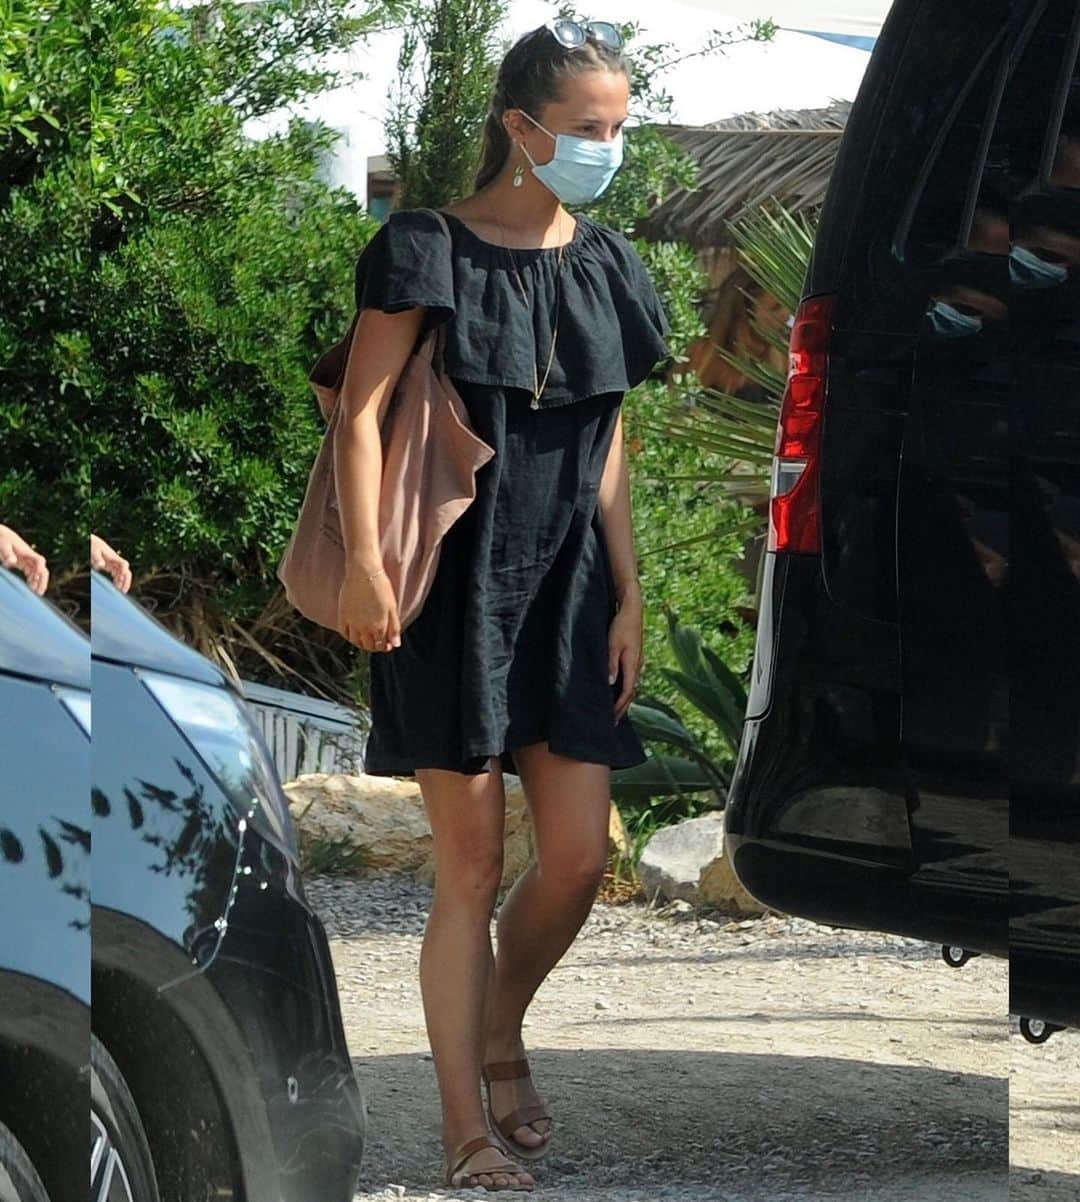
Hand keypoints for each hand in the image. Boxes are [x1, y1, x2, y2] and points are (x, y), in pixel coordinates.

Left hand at [0, 524, 48, 594]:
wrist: (1, 533)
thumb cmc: (2, 537)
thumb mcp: (3, 545)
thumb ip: (8, 554)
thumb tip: (12, 563)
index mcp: (27, 552)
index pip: (39, 561)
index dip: (40, 570)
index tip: (37, 579)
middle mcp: (30, 557)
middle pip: (42, 569)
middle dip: (42, 581)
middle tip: (39, 592)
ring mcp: (27, 560)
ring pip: (37, 573)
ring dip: (37, 582)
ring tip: (34, 593)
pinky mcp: (23, 562)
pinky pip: (31, 573)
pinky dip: (32, 580)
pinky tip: (29, 587)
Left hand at [90, 533, 131, 592]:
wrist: (93, 541)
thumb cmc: (93, 545)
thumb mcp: (94, 551)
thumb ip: (98, 558)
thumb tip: (101, 566)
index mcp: (114, 557)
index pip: (124, 565)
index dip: (125, 572)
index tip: (122, 579)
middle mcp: (116, 561)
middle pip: (126, 572)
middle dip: (126, 582)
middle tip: (123, 591)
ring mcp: (114, 564)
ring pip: (122, 575)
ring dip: (122, 583)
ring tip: (118, 592)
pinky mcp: (111, 566)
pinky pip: (117, 575)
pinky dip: (117, 581)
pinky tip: (115, 587)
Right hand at [339, 567, 402, 652]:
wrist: (363, 573)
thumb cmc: (380, 587)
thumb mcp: (392, 607)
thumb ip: (394, 628)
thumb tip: (395, 644)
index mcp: (379, 627)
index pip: (381, 645)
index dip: (385, 647)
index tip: (387, 645)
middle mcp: (364, 628)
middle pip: (368, 646)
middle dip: (374, 646)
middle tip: (377, 642)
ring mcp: (352, 623)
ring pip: (356, 642)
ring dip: (362, 644)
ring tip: (366, 639)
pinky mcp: (342, 616)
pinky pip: (344, 633)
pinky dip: (349, 636)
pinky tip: (353, 633)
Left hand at [608, 591, 642, 723]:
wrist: (632, 609)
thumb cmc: (621, 625)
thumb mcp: (612, 643)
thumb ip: (611, 663)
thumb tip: (610, 683)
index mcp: (633, 664)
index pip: (627, 692)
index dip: (619, 706)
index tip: (611, 718)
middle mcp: (638, 665)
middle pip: (631, 693)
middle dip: (622, 708)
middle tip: (613, 723)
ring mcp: (637, 662)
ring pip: (631, 686)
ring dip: (624, 700)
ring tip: (615, 712)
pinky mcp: (634, 658)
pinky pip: (630, 679)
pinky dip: (624, 689)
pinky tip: (618, 692)